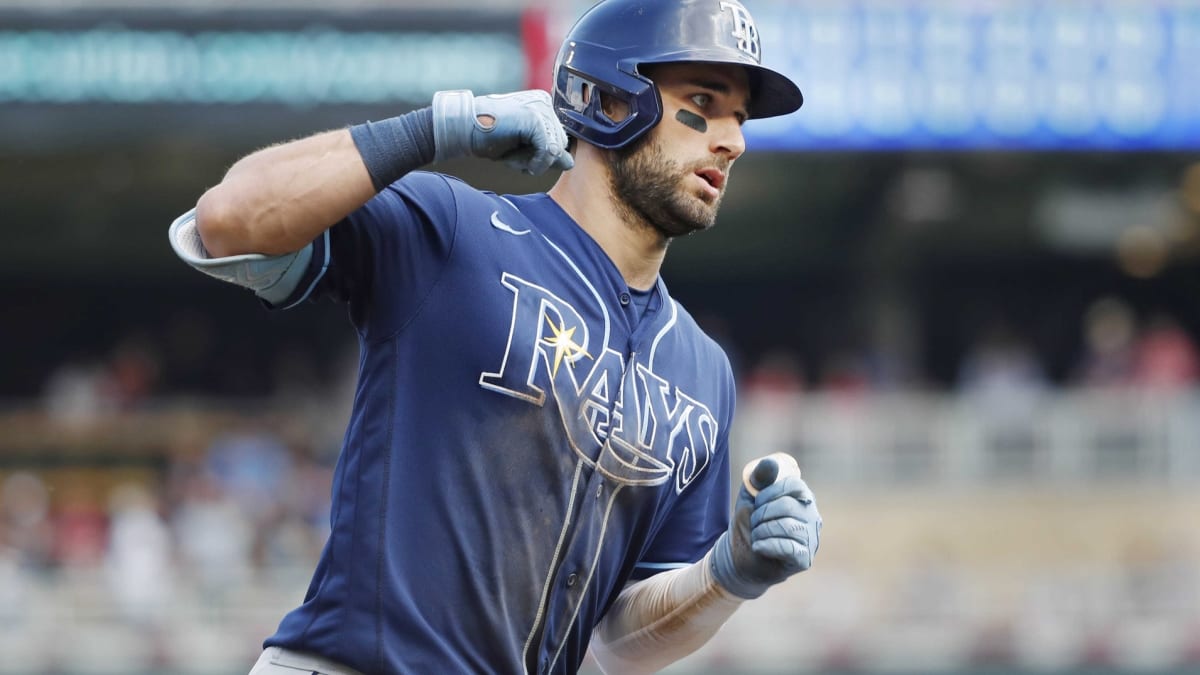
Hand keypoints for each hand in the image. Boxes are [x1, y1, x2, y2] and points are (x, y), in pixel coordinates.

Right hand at [432, 89, 573, 174]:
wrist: (463, 128)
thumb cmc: (489, 137)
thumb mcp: (523, 149)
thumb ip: (546, 153)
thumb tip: (570, 163)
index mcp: (542, 106)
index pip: (559, 139)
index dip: (542, 156)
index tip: (520, 156)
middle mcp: (545, 103)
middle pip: (561, 144)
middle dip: (540, 159)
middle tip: (514, 157)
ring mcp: (540, 108)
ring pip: (556, 148)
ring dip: (536, 162)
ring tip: (513, 156)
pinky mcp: (534, 118)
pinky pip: (548, 150)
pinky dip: (537, 164)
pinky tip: (521, 164)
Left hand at [711, 453, 821, 598]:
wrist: (739, 556)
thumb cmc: (749, 523)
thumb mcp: (750, 496)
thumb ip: (759, 477)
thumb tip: (771, 462)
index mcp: (802, 498)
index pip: (795, 486)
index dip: (770, 492)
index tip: (756, 502)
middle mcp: (812, 517)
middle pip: (787, 506)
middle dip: (762, 515)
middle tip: (754, 523)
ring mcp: (811, 539)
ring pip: (787, 527)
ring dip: (762, 531)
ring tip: (756, 536)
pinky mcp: (805, 559)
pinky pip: (788, 547)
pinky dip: (767, 545)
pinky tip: (758, 547)